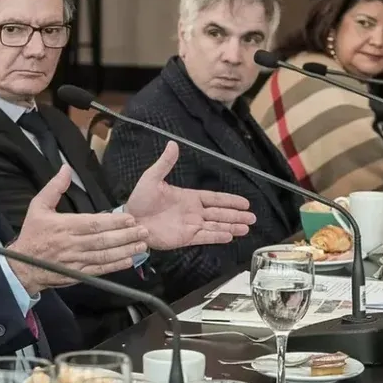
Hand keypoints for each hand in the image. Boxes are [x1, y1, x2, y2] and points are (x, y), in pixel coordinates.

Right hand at [7, 166, 149, 293]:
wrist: (22, 266)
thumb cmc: (32, 234)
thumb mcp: (37, 206)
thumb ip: (54, 188)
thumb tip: (66, 169)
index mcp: (64, 226)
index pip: (93, 223)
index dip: (113, 222)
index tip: (130, 218)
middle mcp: (72, 244)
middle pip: (103, 240)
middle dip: (125, 236)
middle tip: (144, 231)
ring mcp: (75, 261)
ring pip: (104, 256)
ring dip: (124, 251)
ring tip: (141, 246)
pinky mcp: (77, 274)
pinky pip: (99, 270)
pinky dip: (114, 266)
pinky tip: (128, 261)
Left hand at [124, 141, 255, 249]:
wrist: (130, 220)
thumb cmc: (140, 199)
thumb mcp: (152, 178)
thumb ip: (165, 163)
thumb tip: (173, 144)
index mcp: (188, 197)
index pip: (214, 198)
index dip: (229, 200)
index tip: (245, 202)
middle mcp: (193, 212)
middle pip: (220, 213)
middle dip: (236, 215)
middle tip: (252, 218)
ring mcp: (190, 226)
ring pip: (216, 226)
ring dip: (231, 226)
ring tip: (247, 228)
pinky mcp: (185, 238)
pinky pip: (205, 237)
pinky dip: (217, 237)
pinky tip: (230, 236)